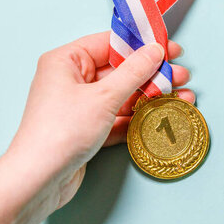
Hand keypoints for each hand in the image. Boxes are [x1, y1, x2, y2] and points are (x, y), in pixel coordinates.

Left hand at [8, 31, 193, 210]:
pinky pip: (121, 116)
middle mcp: (73, 80)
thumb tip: (154, 51)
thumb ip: (134, 72)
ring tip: (183, 96)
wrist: (40, 179)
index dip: (142, 45)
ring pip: (125, 95)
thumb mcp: (104, 96)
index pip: (110, 44)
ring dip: (153, 96)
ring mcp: (82, 106)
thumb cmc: (62, 131)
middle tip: (182, 75)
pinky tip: (166, 114)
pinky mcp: (90, 129)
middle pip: (121, 70)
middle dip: (154, 74)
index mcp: (67, 61)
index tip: (169, 48)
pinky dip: (142, 116)